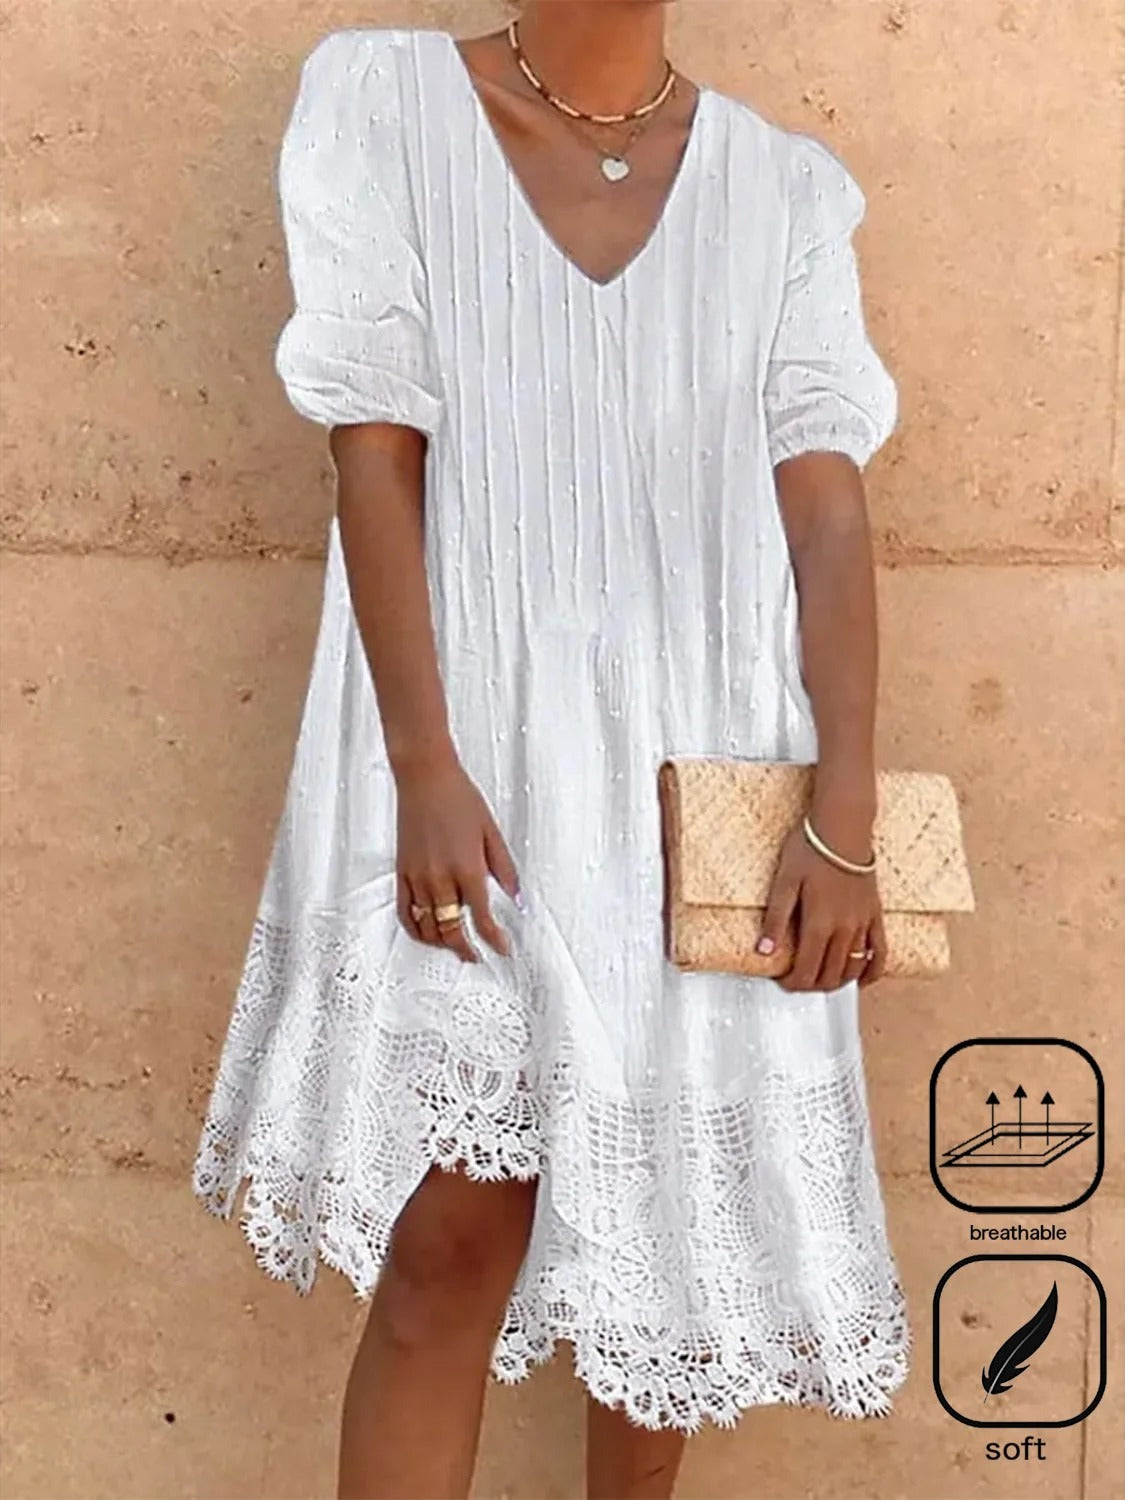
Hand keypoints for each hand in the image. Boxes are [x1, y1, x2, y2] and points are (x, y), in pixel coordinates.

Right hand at [394, 756, 521, 962]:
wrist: (425, 777)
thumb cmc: (458, 797)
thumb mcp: (492, 833)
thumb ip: (505, 869)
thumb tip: (517, 897)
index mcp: (467, 869)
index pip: (483, 919)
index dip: (495, 940)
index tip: (502, 948)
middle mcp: (440, 878)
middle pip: (453, 931)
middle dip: (467, 949)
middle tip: (478, 954)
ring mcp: (417, 878)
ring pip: (428, 927)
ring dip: (443, 943)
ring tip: (455, 945)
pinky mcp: (401, 872)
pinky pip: (405, 912)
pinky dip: (416, 930)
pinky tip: (427, 933)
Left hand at [756, 820, 886, 992]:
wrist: (843, 827)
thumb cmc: (810, 849)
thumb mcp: (784, 882)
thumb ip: (775, 919)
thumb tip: (763, 951)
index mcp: (819, 923)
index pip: (807, 969)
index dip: (794, 982)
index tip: (783, 982)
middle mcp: (844, 929)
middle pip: (830, 973)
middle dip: (813, 985)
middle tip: (799, 982)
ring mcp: (863, 923)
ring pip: (854, 967)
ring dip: (838, 982)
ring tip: (822, 982)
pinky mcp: (875, 913)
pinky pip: (881, 951)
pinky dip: (873, 970)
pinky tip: (862, 979)